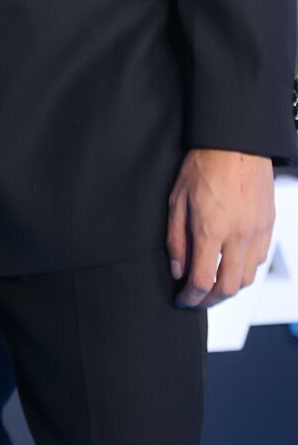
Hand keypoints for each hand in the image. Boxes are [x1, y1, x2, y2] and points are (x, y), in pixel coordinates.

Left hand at [166, 148, 274, 308]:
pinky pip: (259, 260)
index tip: (181, 299)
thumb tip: (178, 270)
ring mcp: (257, 232)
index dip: (190, 297)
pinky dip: (244, 269)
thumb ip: (176, 239)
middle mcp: (238, 235)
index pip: (202, 280)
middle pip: (228, 288)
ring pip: (246, 278)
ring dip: (228, 287)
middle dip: (209, 301)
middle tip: (196, 299)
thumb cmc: (203, 165)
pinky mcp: (268, 225)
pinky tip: (231, 263)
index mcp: (211, 229)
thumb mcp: (177, 199)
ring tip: (212, 284)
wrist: (236, 143)